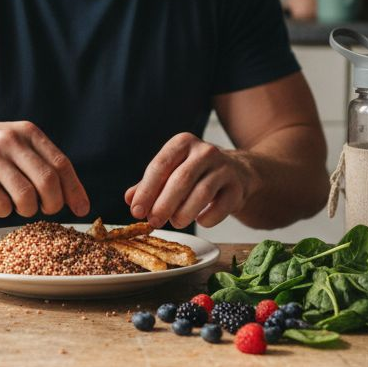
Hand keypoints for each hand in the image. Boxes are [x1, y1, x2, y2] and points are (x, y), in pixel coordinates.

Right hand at [0, 121, 89, 218]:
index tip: (82, 208)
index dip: (74, 190)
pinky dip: (4, 212)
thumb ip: (40, 161)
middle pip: (47, 182)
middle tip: (46, 209)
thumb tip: (72, 195)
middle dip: (53, 204)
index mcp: (28, 132)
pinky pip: (0, 205)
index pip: (61, 164)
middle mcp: (11, 141)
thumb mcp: (14, 141)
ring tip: (20, 207)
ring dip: (28, 210)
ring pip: (26, 197)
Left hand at [125, 133, 260, 229]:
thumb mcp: (171, 172)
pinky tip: (200, 220)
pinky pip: (221, 207)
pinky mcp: (237, 187)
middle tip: (153, 222)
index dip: (146, 190)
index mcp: (182, 143)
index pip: (160, 165)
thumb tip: (129, 199)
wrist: (237, 173)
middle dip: (163, 204)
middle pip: (180, 179)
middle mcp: (205, 151)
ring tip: (175, 223)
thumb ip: (149, 185)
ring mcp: (224, 168)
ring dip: (184, 213)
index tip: (136, 211)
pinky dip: (207, 218)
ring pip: (202, 193)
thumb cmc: (196, 174)